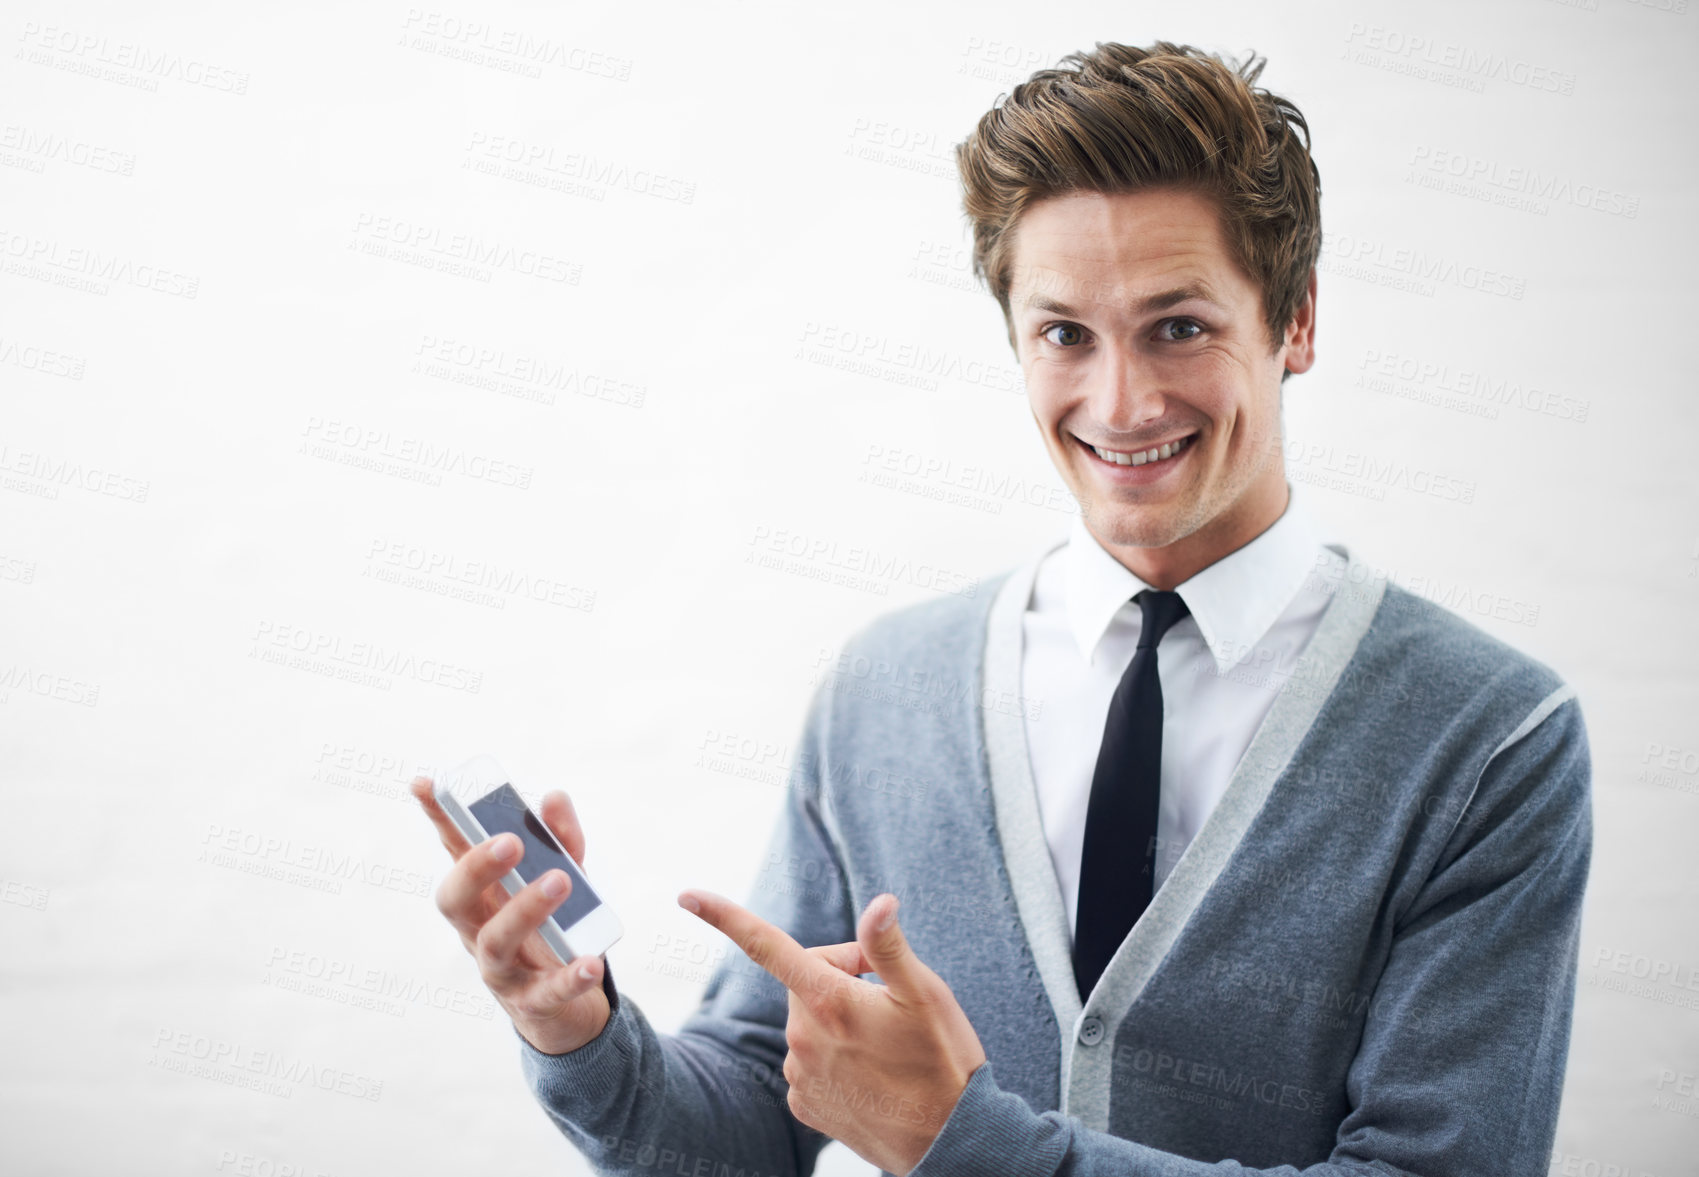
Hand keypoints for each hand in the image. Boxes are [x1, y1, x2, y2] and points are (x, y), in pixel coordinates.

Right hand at [411, 776, 610, 1054]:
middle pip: (455, 900)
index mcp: (480, 895)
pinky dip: (569, 976)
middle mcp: (477, 930)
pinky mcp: (533, 1002)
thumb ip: (561, 839)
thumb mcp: (564, 877)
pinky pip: (547, 991)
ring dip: (526, 908)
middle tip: (510, 841)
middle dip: (476, 868)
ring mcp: (500, 969)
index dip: (438, 818)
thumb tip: (553, 797)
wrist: (564, 1009)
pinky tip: (590, 962)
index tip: (425, 782)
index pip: (453, 851)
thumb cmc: (553, 930)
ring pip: (496, 941)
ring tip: (559, 880)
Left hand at [678, 889, 985, 1176]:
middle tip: (888, 1000)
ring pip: (811, 1024)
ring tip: (885, 1045)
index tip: (687, 896)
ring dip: (839, 1022)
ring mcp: (800, 1076)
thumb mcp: (927, 994)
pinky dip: (835, 1059)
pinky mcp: (804, 1106)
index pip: (767, 945)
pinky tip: (870, 1074)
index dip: (726, 917)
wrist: (950, 1143)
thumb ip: (889, 947)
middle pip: (807, 981)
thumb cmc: (944, 1060)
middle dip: (840, 979)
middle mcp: (803, 1038)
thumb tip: (879, 902)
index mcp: (829, 1001)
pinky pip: (810, 1063)